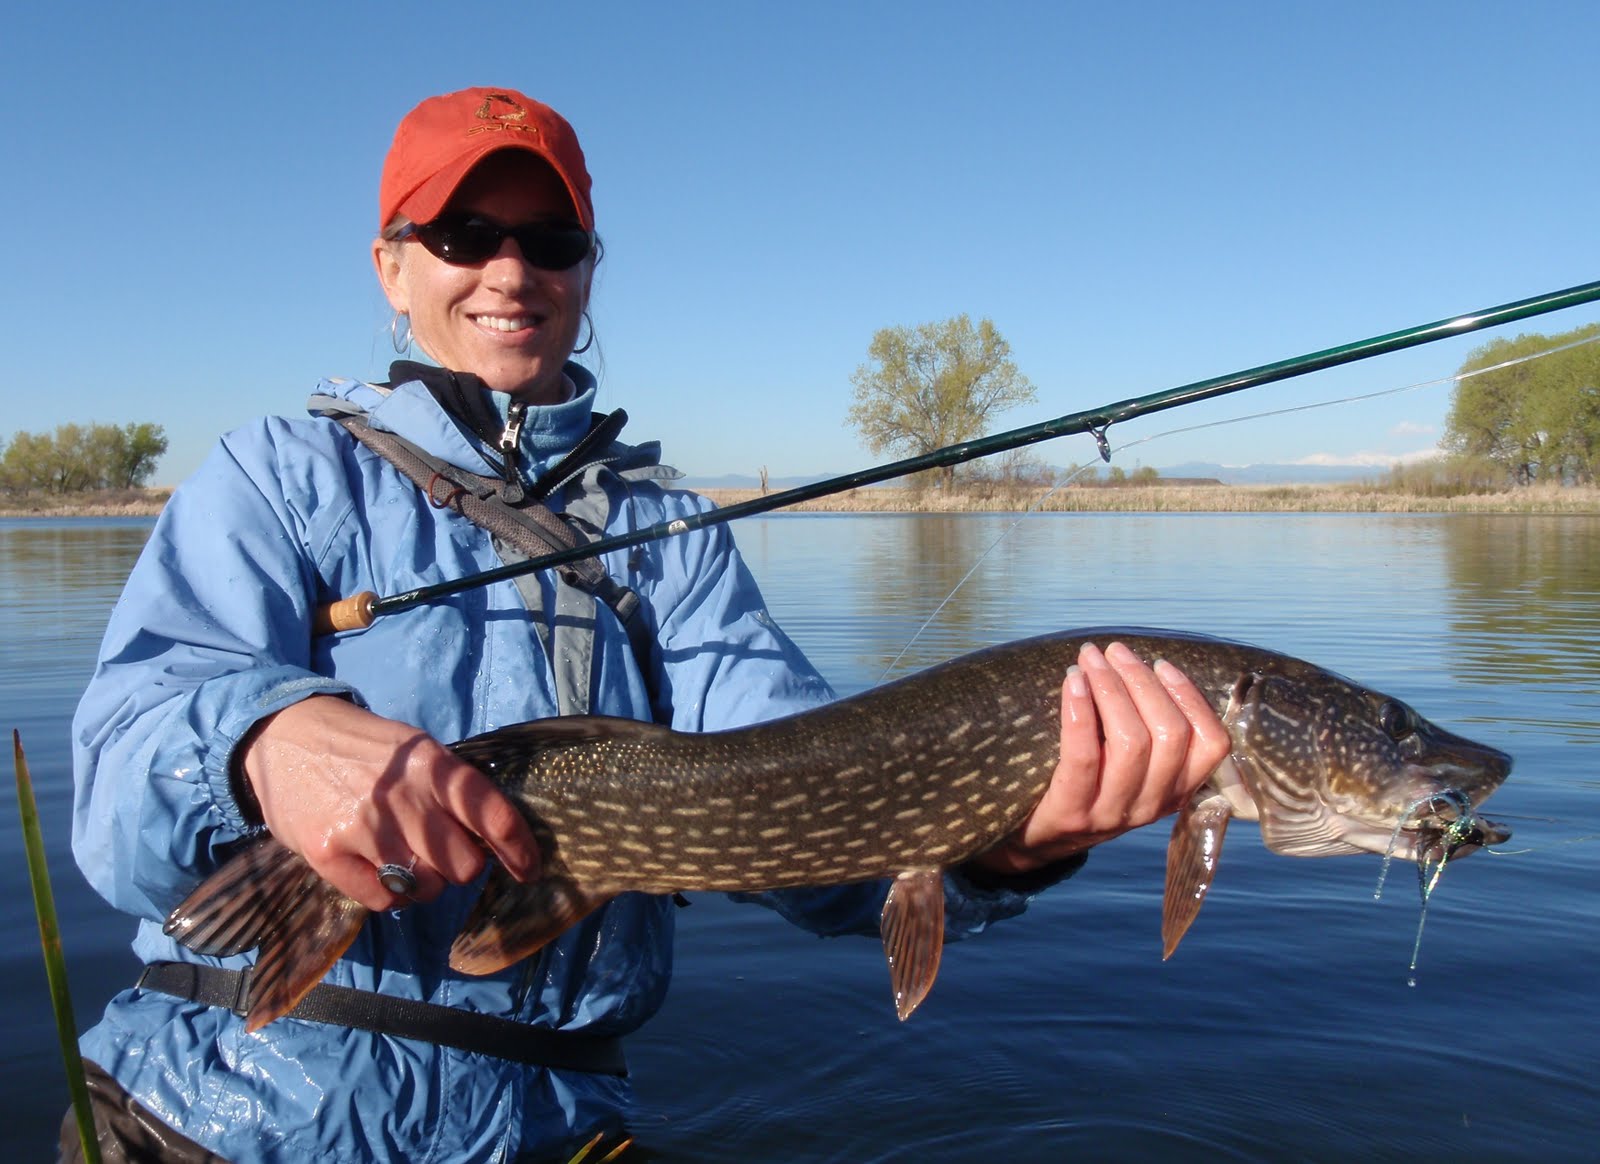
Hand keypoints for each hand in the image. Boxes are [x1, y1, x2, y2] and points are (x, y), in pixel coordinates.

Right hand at [236, 695, 539, 909]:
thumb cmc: (364, 748)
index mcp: (433, 764)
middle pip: (463, 865)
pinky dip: (387, 893)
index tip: (528, 870)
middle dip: (460, 865)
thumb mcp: (416, 749)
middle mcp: (403, 796)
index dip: (519, 849)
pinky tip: (375, 867)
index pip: (492, 815)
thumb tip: (495, 838)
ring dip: (423, 882)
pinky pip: (382, 900)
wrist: (285, 736)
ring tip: (404, 857)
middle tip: (441, 852)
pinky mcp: (327, 853)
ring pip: (425, 887)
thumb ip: (452, 788)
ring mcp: (363, 827)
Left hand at [970, 641, 1230, 876]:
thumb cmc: (1087, 784)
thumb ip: (1149, 731)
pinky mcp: (1073, 813)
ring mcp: (1113, 813)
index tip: (1161, 664)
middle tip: (1114, 651)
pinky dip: (1080, 711)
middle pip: (1169, 735)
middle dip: (1142, 681)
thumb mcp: (1131, 768)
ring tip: (1090, 660)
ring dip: (1111, 689)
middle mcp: (1152, 805)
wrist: (1034, 840)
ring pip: (1131, 742)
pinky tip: (1072, 681)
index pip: (1211, 744)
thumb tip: (1146, 663)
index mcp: (1176, 790)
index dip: (1190, 697)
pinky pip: (1084, 755)